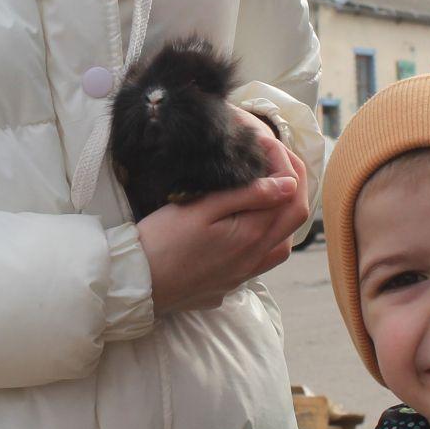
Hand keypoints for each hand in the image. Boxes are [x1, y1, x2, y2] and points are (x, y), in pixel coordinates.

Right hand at [137, 124, 307, 314]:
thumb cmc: (161, 242)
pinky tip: (248, 226)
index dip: (282, 163)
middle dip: (293, 183)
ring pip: (283, 243)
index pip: (288, 194)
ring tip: (267, 190)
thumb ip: (247, 195)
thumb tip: (288, 184)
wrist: (135, 284)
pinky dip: (267, 237)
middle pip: (294, 218)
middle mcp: (255, 259)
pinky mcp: (230, 284)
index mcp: (251, 236)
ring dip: (283, 214)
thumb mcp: (200, 208)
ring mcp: (244, 275)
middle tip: (272, 159)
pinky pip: (263, 260)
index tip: (263, 144)